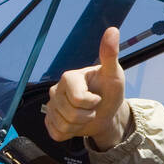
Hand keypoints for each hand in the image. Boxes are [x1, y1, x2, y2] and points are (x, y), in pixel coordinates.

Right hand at [43, 26, 128, 149]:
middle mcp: (55, 90)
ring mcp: (50, 106)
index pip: (78, 99)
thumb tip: (113, 30)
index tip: (98, 97)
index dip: (93, 103)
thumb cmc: (110, 91)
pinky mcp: (49, 121)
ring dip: (80, 125)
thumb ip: (110, 54)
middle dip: (87, 115)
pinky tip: (76, 123)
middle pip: (70, 114)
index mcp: (68, 77)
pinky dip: (70, 133)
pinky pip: (56, 133)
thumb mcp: (114, 74)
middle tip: (93, 108)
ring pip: (63, 125)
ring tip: (86, 115)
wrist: (106, 112)